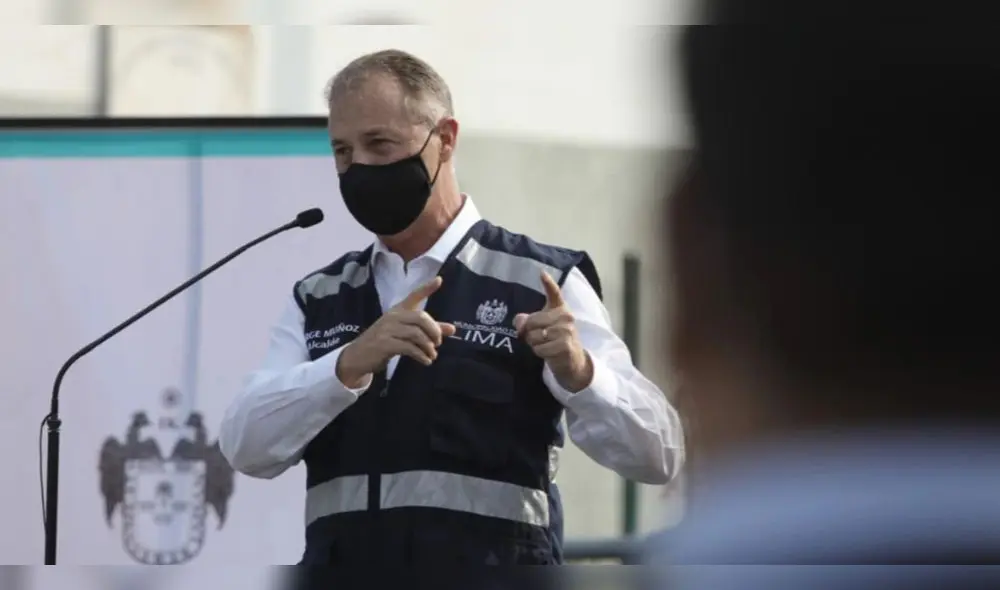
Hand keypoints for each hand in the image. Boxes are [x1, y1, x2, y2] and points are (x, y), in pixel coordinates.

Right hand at [337, 276, 455, 387]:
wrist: (357, 356)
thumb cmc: (384, 342)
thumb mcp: (405, 333)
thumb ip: (428, 330)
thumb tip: (452, 329)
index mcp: (398, 310)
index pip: (413, 296)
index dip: (427, 288)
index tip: (439, 280)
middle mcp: (393, 317)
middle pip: (421, 317)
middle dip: (434, 330)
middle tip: (438, 342)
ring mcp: (387, 329)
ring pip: (416, 334)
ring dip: (429, 346)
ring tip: (432, 355)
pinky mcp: (384, 344)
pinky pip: (409, 348)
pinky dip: (421, 355)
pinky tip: (426, 361)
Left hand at [514, 271, 593, 392]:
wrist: (572, 361)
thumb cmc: (554, 340)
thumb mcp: (540, 327)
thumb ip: (527, 321)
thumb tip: (519, 321)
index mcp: (560, 308)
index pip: (554, 293)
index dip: (548, 283)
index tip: (542, 273)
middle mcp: (566, 316)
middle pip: (532, 321)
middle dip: (529, 333)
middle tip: (538, 338)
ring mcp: (567, 331)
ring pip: (534, 336)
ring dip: (534, 344)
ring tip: (545, 345)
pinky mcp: (565, 346)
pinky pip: (539, 349)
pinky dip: (539, 353)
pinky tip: (549, 353)